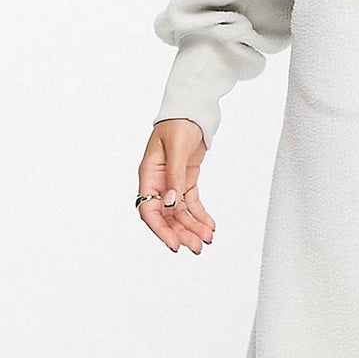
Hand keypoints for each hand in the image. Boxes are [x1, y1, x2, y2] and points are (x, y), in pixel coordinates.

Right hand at [137, 120, 214, 253]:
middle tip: (197, 247)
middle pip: (166, 216)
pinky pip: (191, 203)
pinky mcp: (186, 180)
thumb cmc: (179, 123)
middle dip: (181, 233)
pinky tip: (209, 226)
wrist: (192, 109)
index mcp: (149, 175)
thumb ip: (174, 176)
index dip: (161, 230)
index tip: (174, 245)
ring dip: (192, 227)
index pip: (149, 210)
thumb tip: (171, 203)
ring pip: (180, 212)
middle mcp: (158, 182)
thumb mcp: (177, 149)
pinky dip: (200, 215)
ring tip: (206, 240)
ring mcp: (172, 182)